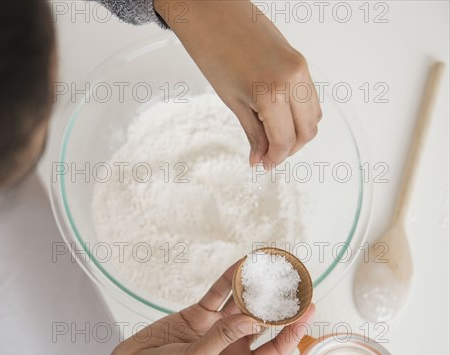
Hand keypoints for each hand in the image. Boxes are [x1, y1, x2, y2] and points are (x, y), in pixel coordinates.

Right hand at [73, 260, 315, 354]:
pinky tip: (240, 268)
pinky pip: (217, 295)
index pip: (273, 348)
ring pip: (239, 305)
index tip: (308, 310)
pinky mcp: (196, 316)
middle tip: (294, 284)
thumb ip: (224, 337)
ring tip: (270, 270)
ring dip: (253, 288)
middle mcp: (228, 347)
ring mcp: (212, 330)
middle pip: (260, 323)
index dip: (293, 330)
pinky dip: (228, 281)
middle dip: (277, 305)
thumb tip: (252, 318)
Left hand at [154, 0, 321, 168]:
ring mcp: (301, 68)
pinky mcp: (300, 60)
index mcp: (272, 93)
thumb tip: (259, 158)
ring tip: (272, 138)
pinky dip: (300, 113)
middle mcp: (294, 80)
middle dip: (291, 149)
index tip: (264, 165)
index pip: (285, 140)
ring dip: (298, 132)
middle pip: (308, 130)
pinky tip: (278, 118)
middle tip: (269, 156)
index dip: (276, 158)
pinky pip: (310, 96)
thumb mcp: (232, 100)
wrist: (213, 15)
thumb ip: (253, 132)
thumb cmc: (214, 52)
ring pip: (314, 114)